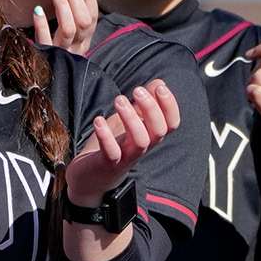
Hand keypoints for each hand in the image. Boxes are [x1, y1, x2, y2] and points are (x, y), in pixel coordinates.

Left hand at [28, 0, 98, 54]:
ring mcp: (63, 54)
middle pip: (83, 20)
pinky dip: (42, 23)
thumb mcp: (68, 34)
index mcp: (86, 40)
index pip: (93, 14)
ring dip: (62, 5)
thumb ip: (73, 15)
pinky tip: (37, 10)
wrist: (42, 80)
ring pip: (69, 28)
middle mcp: (78, 48)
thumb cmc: (55, 49)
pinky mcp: (46, 58)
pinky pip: (45, 40)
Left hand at [66, 86, 171, 205]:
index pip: (171, 124)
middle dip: (151, 108)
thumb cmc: (112, 147)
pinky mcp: (107, 164)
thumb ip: (143, 105)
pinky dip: (106, 136)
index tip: (160, 87)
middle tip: (137, 89)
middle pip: (158, 131)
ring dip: (131, 119)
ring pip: (140, 141)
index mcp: (149, 136)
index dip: (170, 106)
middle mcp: (141, 147)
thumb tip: (159, 83)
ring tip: (119, 99)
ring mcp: (125, 157)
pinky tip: (98, 120)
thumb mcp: (128, 122)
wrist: (89, 178)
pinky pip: (112, 153)